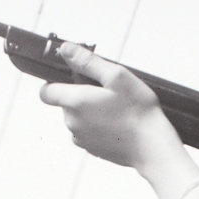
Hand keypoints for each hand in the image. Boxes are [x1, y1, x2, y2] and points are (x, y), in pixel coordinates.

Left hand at [39, 43, 183, 173]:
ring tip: (115, 109)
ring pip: (77, 118)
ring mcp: (81, 139)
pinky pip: (87, 132)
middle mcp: (72, 123)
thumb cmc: (138, 110)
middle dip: (80, 94)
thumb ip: (86, 61)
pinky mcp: (91, 150)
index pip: (46, 92)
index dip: (56, 82)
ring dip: (89, 110)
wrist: (152, 148)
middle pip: (65, 103)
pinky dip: (97, 125)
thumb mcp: (116, 76)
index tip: (75, 78)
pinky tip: (117, 123)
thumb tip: (64, 49)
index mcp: (75, 102)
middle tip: (107, 92)